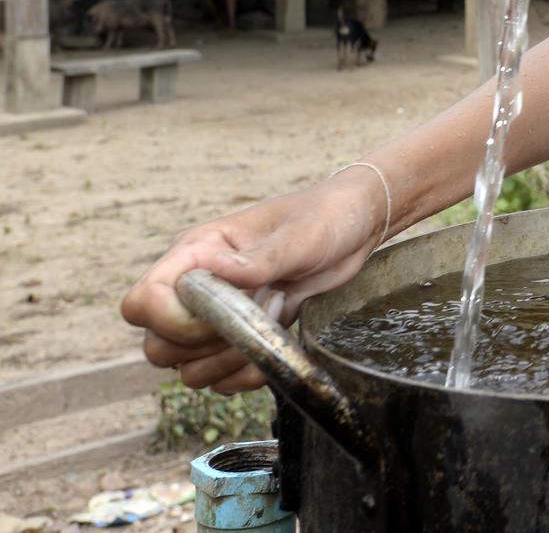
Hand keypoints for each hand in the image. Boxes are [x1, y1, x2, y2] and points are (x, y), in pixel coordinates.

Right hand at [120, 170, 387, 392]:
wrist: (356, 228)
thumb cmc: (325, 219)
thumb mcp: (301, 235)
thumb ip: (260, 257)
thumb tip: (216, 268)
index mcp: (196, 253)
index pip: (141, 302)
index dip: (169, 322)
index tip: (219, 316)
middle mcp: (196, 288)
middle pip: (156, 346)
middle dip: (202, 348)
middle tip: (251, 320)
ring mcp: (216, 318)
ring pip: (185, 370)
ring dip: (227, 363)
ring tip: (270, 325)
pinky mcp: (240, 340)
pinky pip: (220, 380)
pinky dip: (244, 377)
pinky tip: (276, 349)